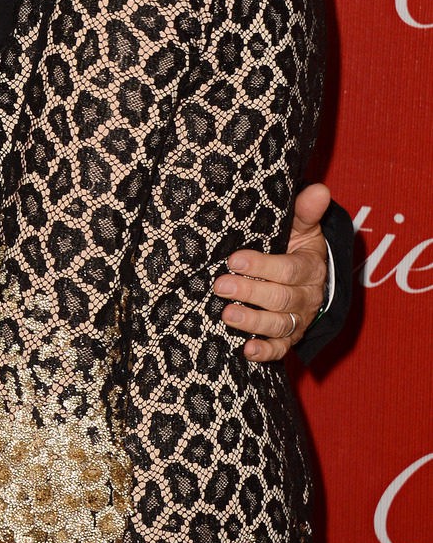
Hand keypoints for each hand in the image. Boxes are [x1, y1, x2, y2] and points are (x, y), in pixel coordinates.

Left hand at [214, 183, 330, 362]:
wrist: (309, 277)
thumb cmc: (296, 246)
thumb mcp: (302, 227)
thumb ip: (306, 211)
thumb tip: (319, 190)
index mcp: (310, 267)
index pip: (289, 269)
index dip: (262, 266)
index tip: (234, 260)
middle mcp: (308, 296)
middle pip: (282, 298)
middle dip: (250, 292)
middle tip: (221, 286)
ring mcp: (299, 319)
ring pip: (280, 325)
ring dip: (253, 322)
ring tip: (227, 315)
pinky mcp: (289, 338)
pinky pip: (280, 349)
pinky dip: (265, 352)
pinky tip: (246, 351)